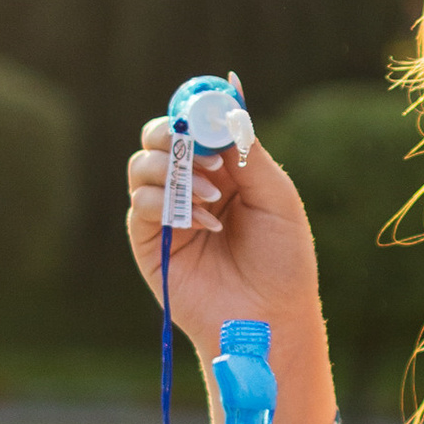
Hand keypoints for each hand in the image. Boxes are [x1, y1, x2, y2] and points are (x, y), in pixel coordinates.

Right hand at [126, 115, 332, 423]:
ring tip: (212, 197)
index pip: (192, 125)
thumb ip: (249, 154)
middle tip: (200, 151)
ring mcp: (165, 214)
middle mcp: (188, 186)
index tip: (208, 111)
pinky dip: (168, 203)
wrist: (270, 316)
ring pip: (142, 166)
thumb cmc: (282, 261)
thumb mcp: (276, 198)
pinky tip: (202, 223)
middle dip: (174, 134)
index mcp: (221, 170)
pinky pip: (141, 204)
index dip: (195, 111)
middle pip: (157, 138)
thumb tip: (229, 107)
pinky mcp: (148, 242)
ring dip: (175, 171)